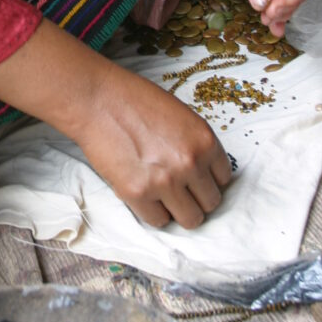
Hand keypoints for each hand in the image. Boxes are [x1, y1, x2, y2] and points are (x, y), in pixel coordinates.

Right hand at [0, 18, 230, 230]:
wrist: (98, 100)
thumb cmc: (135, 101)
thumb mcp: (181, 116)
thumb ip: (196, 145)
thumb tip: (204, 174)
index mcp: (205, 140)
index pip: (224, 180)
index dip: (209, 180)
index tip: (197, 180)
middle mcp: (190, 163)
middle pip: (211, 203)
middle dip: (196, 198)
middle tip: (180, 189)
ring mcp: (165, 181)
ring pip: (190, 219)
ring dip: (179, 211)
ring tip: (165, 197)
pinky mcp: (138, 194)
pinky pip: (159, 222)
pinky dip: (155, 213)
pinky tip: (146, 196)